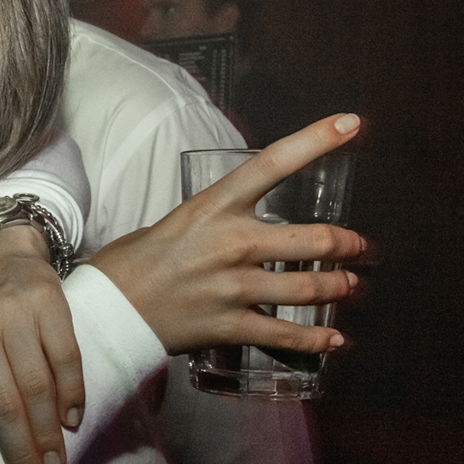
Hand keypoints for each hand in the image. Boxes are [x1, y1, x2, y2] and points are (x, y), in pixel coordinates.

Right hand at [95, 113, 368, 355]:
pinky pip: (286, 335)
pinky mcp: (230, 326)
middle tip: (358, 247)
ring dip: (339, 287)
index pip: (273, 164)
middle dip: (348, 244)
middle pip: (314, 240)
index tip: (351, 123)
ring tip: (350, 286)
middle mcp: (232, 244)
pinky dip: (316, 340)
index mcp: (213, 208)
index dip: (317, 140)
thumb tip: (238, 230)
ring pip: (310, 287)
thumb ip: (213, 223)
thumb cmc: (128, 265)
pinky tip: (334, 339)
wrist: (104, 313)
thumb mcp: (172, 224)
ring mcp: (234, 287)